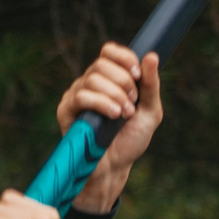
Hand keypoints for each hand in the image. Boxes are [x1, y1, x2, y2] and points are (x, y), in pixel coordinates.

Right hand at [54, 45, 161, 213]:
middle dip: (123, 81)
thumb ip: (151, 85)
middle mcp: (90, 83)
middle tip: (132, 103)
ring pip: (92, 79)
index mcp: (109, 79)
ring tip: (124, 114)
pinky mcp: (66, 111)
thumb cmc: (131, 140)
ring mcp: (76, 96)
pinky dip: (101, 103)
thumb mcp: (150, 112)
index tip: (137, 75)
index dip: (124, 58)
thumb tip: (151, 55)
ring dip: (114, 95)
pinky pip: (81, 96)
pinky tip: (113, 116)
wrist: (116, 167)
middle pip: (101, 63)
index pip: (109, 51)